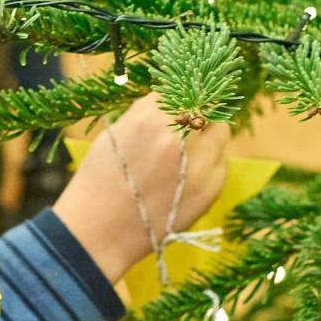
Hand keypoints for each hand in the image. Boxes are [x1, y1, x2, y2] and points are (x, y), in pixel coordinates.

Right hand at [52, 95, 231, 281]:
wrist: (99, 232)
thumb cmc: (99, 181)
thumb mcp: (115, 133)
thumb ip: (146, 112)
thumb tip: (170, 96)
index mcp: (149, 119)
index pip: (181, 89)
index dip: (182, 93)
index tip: (183, 95)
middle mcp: (178, 138)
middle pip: (205, 107)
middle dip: (197, 111)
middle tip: (188, 121)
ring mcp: (199, 165)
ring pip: (220, 132)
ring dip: (208, 134)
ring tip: (189, 149)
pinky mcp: (211, 189)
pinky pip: (221, 162)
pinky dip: (211, 161)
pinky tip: (190, 172)